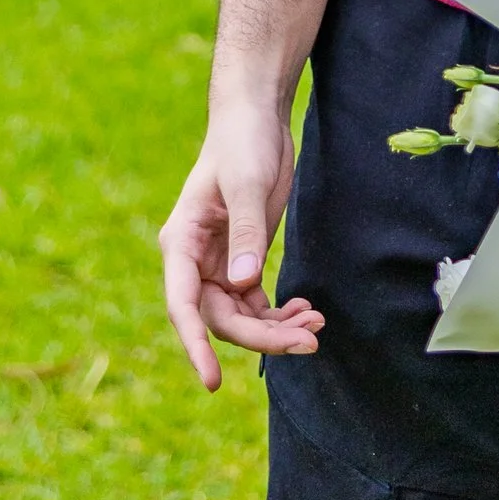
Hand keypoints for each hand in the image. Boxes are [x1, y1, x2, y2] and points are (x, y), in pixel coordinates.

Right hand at [159, 95, 324, 390]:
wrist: (256, 117)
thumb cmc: (242, 143)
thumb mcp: (246, 184)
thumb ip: (246, 232)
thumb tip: (243, 284)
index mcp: (182, 244)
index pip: (184, 305)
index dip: (195, 346)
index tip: (212, 382)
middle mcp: (195, 261)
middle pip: (221, 318)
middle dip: (262, 336)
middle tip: (308, 341)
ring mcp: (220, 264)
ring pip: (241, 316)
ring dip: (276, 329)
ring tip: (316, 327)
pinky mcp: (244, 259)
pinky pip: (256, 303)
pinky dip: (281, 314)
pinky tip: (308, 312)